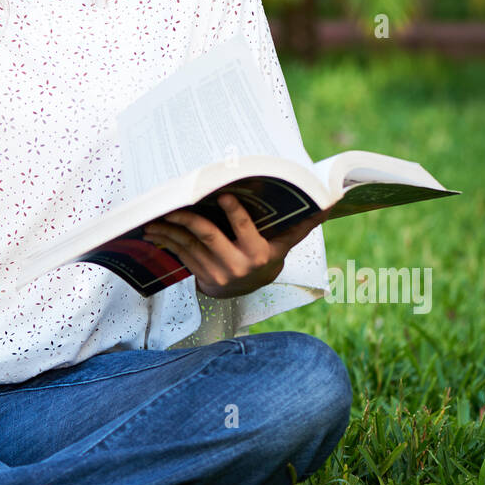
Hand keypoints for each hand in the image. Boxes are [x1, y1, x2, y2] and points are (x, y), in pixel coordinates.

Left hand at [141, 192, 330, 299]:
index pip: (245, 230)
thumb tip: (330, 204)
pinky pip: (180, 254)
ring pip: (189, 244)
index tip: (223, 195)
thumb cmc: (268, 255)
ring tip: (154, 213)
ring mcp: (217, 273)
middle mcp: (237, 266)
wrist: (250, 290)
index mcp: (259, 254)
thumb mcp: (284, 243)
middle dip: (188, 217)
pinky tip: (154, 229)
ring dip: (169, 228)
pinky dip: (166, 240)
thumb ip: (302, 224)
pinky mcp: (200, 277)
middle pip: (208, 235)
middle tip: (175, 201)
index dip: (235, 213)